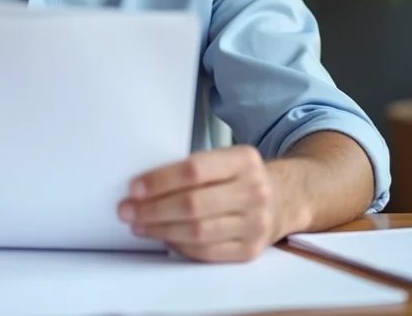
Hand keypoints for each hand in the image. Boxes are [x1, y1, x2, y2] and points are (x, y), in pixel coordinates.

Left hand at [118, 145, 298, 262]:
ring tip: (139, 225)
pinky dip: (180, 246)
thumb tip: (145, 183)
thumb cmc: (243, 177)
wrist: (284, 199)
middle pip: (192, 205)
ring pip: (197, 232)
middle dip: (152, 209)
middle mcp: (253, 191)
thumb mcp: (227, 158)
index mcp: (244, 160)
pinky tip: (164, 237)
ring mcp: (255, 223)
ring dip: (161, 230)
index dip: (160, 181)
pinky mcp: (249, 249)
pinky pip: (207, 252)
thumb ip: (194, 167)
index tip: (134, 188)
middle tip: (127, 210)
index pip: (194, 170)